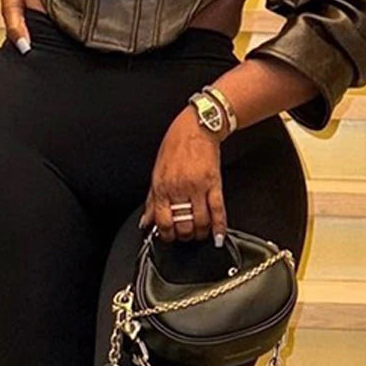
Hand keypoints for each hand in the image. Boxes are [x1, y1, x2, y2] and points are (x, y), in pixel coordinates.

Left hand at [139, 107, 227, 244]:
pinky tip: (218, 235)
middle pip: (182, 225)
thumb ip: (151, 200)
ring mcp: (197, 187)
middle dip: (184, 236)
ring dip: (200, 233)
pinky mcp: (214, 183)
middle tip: (186, 236)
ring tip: (200, 233)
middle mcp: (178, 188)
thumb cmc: (175, 146)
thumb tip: (146, 221)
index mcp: (162, 186)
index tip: (169, 237)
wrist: (196, 128)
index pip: (162, 221)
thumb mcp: (156, 172)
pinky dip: (219, 226)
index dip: (166, 235)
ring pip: (200, 221)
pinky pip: (218, 210)